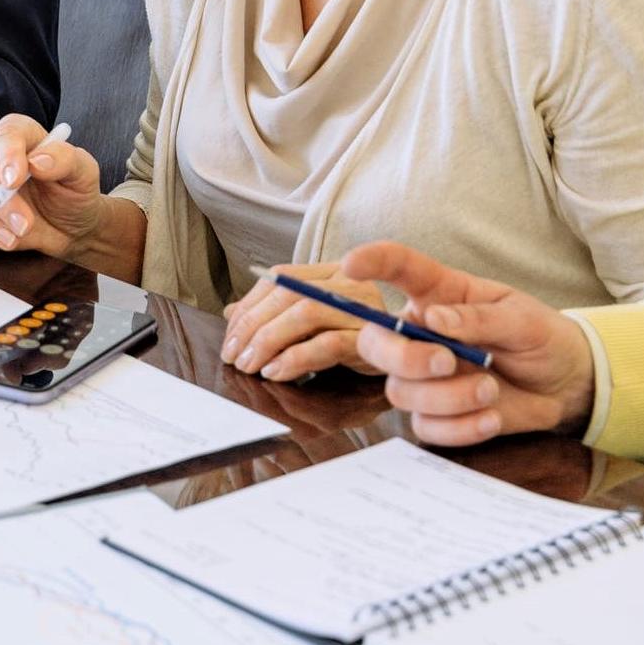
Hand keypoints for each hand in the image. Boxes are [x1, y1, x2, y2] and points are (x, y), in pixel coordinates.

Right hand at [0, 114, 104, 257]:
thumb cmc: (74, 193)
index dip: (7, 157)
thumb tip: (38, 161)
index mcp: (19, 134)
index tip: (15, 181)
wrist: (70, 225)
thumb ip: (65, 159)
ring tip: (13, 239)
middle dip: (2, 205)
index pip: (6, 136)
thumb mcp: (83, 173)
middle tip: (25, 225)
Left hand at [221, 261, 383, 380]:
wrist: (413, 361)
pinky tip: (275, 372)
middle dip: (252, 326)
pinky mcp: (372, 339)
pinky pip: (327, 344)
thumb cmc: (358, 340)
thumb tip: (232, 314)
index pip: (279, 278)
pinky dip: (294, 358)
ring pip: (304, 314)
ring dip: (267, 341)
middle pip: (288, 294)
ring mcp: (363, 309)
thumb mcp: (316, 323)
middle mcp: (349, 283)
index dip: (249, 306)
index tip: (230, 336)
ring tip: (249, 366)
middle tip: (233, 355)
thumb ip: (277, 313)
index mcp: (332, 272)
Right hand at [343, 241, 595, 445]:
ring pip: (400, 391)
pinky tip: (491, 417)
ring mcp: (422, 377)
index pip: (397, 268)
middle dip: (404, 357)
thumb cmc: (540, 338)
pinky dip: (459, 428)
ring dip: (447, 397)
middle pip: (374, 342)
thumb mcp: (523, 319)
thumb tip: (434, 319)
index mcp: (438, 294)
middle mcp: (418, 333)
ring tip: (490, 389)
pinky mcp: (435, 414)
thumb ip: (480, 318)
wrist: (566, 385)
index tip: (351, 265)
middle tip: (447, 361)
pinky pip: (425, 427)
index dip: (370, 262)